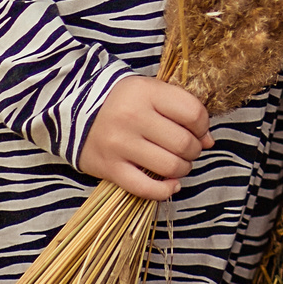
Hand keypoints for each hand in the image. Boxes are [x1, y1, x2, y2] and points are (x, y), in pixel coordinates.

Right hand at [77, 75, 210, 201]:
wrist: (74, 109)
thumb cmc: (122, 101)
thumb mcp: (151, 92)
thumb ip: (181, 109)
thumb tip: (208, 141)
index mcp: (146, 92)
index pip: (193, 113)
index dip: (203, 125)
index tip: (198, 130)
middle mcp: (133, 117)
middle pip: (183, 143)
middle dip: (193, 150)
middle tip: (187, 149)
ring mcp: (119, 144)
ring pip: (169, 166)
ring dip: (182, 169)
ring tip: (178, 164)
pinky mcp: (109, 168)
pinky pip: (145, 188)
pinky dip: (164, 190)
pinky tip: (170, 185)